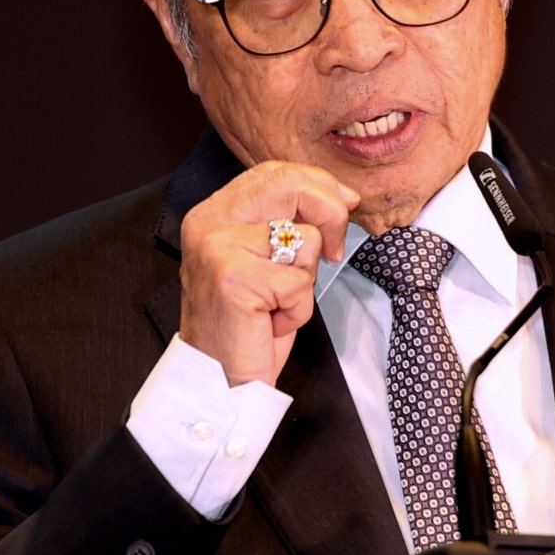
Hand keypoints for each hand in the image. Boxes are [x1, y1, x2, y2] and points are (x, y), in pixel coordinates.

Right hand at [177, 160, 360, 386]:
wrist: (219, 382)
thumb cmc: (246, 324)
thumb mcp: (267, 260)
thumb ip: (288, 220)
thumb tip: (343, 195)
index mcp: (213, 212)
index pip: (274, 172)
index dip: (319, 184)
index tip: (346, 205)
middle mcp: (209, 222)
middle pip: (291, 185)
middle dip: (330, 214)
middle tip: (331, 251)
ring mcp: (218, 248)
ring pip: (303, 238)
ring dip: (304, 280)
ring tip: (275, 303)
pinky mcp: (234, 278)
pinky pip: (299, 282)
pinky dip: (297, 310)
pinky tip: (269, 322)